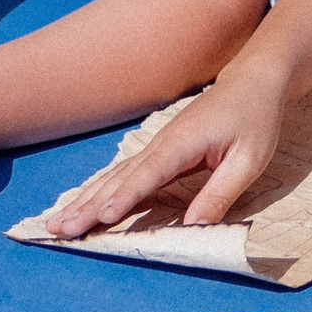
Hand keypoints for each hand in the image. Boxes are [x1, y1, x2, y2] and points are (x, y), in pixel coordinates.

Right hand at [43, 62, 289, 235]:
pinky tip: (82, 204)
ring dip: (84, 200)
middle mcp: (162, 144)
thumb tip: (194, 229)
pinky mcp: (160, 150)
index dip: (124, 198)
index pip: (148, 175)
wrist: (254, 81)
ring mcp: (157, 145)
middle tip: (57, 229)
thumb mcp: (249, 160)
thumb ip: (220, 193)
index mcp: (183, 144)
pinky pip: (123, 174)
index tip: (100, 218)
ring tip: (55, 223)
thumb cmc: (256, 118)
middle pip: (119, 179)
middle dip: (87, 205)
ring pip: (114, 177)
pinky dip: (100, 191)